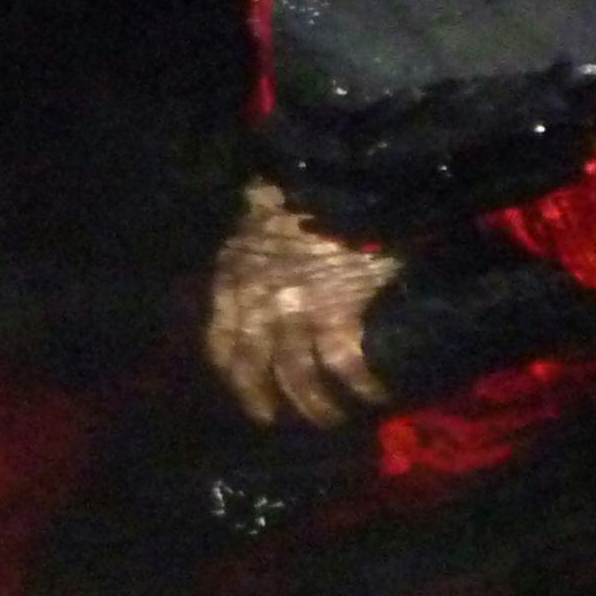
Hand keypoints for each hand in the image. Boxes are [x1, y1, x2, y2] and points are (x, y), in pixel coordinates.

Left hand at [204, 178, 402, 427]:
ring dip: (315, 405)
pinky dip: (360, 385)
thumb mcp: (259, 217)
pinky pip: (343, 364)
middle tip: (279, 420)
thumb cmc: (302, 190)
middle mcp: (255, 300)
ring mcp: (294, 308)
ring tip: (332, 419)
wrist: (339, 174)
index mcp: (234, 276)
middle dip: (263, 399)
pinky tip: (375, 396)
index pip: (221, 340)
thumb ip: (253, 248)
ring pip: (297, 375)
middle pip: (253, 367)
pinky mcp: (336, 310)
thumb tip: (255, 263)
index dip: (231, 372)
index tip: (245, 391)